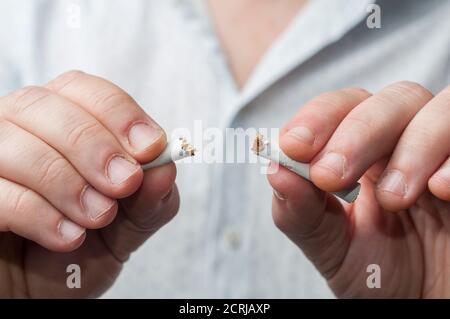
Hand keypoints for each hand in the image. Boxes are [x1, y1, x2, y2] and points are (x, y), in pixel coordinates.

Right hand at [0, 71, 178, 297]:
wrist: (42, 295)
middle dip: (95, 146)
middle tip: (125, 184)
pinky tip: (68, 237)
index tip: (150, 147)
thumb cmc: (84, 252)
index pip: (85, 90)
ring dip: (67, 182)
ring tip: (98, 217)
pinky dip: (36, 213)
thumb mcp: (128, 228)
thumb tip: (166, 167)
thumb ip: (150, 200)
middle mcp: (18, 130)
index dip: (119, 114)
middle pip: (45, 105)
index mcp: (61, 124)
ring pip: (15, 144)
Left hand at [268, 82, 449, 297]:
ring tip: (393, 199)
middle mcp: (407, 146)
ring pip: (440, 109)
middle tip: (331, 176)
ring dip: (412, 147)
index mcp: (365, 155)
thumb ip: (300, 211)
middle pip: (393, 100)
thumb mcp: (330, 247)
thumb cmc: (378, 276)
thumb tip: (275, 169)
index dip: (319, 118)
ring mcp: (445, 157)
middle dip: (358, 131)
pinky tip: (440, 189)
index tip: (295, 146)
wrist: (421, 307)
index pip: (344, 108)